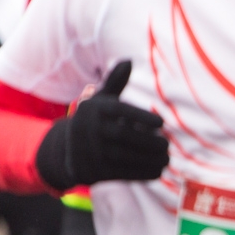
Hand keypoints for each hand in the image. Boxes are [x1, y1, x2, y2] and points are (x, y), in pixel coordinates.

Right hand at [35, 60, 168, 190]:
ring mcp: (90, 151)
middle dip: (148, 141)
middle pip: (123, 135)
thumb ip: (116, 82)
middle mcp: (89, 128)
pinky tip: (158, 170)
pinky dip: (142, 174)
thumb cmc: (94, 119)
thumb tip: (127, 61)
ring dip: (149, 159)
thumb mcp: (102, 100)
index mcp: (95, 108)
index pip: (119, 110)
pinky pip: (121, 173)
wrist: (67, 150)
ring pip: (123, 156)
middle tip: (166, 144)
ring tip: (166, 158)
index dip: (141, 116)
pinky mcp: (93, 170)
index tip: (162, 123)